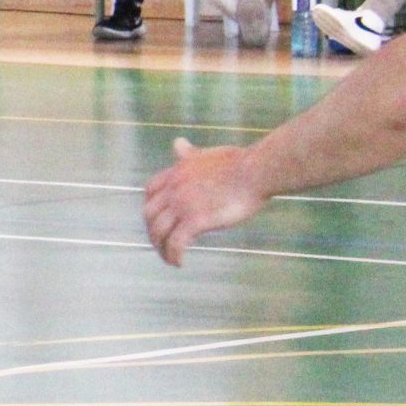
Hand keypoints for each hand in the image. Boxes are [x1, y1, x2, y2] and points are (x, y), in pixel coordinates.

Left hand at [143, 137, 267, 265]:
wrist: (255, 171)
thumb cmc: (239, 163)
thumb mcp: (206, 154)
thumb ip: (189, 154)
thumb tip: (177, 143)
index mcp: (176, 173)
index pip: (150, 192)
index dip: (151, 207)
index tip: (158, 219)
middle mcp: (174, 189)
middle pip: (149, 215)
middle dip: (152, 231)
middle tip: (162, 243)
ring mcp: (183, 205)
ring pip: (159, 232)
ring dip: (161, 248)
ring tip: (169, 259)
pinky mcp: (196, 220)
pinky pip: (177, 243)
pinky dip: (174, 255)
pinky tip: (179, 263)